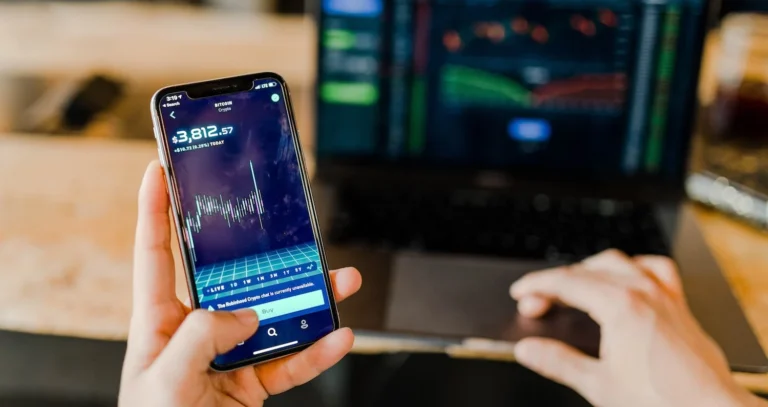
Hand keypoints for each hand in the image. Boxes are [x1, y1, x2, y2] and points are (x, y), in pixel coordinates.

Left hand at [119, 161, 362, 406]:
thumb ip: (202, 338)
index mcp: (159, 321)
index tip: (161, 170)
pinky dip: (317, 351)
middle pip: (234, 278)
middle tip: (287, 222)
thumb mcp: (164, 381)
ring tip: (341, 281)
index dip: (155, 211)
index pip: (156, 254)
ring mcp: (229, 355)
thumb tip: (247, 314)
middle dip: (264, 250)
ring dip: (310, 299)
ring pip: (276, 315)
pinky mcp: (254, 382)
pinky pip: (292, 360)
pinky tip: (338, 337)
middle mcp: (196, 330)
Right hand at [509, 250, 763, 406]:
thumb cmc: (663, 401)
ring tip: (574, 285)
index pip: (566, 282)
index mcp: (620, 306)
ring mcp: (664, 296)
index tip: (521, 292)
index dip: (537, 285)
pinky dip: (635, 268)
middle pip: (587, 270)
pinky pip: (656, 270)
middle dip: (557, 282)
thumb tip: (528, 350)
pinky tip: (628, 278)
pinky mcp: (679, 306)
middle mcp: (643, 292)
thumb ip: (558, 362)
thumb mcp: (598, 384)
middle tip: (538, 302)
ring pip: (619, 263)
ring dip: (590, 269)